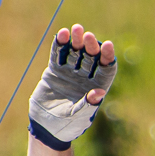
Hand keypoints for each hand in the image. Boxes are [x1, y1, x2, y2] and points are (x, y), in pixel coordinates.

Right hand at [28, 24, 116, 148]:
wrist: (46, 126)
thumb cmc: (67, 126)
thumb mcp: (79, 117)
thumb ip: (88, 104)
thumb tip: (100, 92)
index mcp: (97, 87)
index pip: (106, 69)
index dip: (108, 57)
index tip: (108, 45)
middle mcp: (86, 77)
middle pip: (91, 57)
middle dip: (91, 46)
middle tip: (88, 35)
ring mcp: (71, 72)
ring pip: (76, 52)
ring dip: (76, 40)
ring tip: (75, 29)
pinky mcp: (56, 70)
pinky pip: (59, 54)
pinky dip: (60, 44)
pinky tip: (62, 33)